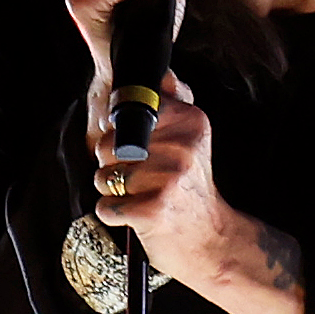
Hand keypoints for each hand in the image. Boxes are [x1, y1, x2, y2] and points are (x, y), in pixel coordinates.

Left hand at [89, 74, 303, 313]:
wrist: (211, 242)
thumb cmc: (191, 191)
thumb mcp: (191, 141)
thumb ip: (173, 105)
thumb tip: (160, 72)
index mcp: (191, 122)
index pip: (127, 112)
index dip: (121, 133)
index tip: (140, 150)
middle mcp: (182, 146)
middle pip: (107, 144)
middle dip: (113, 164)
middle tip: (143, 180)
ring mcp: (169, 178)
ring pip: (103, 176)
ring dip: (112, 191)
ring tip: (141, 198)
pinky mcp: (153, 209)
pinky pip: (105, 205)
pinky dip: (113, 215)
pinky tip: (137, 217)